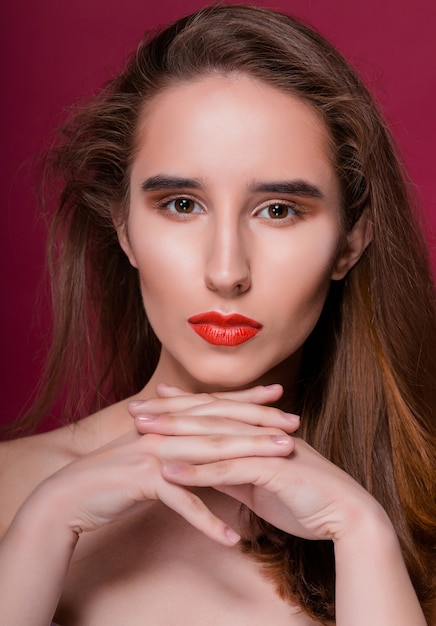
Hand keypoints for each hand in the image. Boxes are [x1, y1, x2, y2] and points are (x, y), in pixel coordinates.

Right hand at [28, 385, 297, 545]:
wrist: (71, 493)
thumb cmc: (114, 474)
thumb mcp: (150, 449)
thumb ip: (176, 440)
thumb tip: (202, 438)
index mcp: (169, 422)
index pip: (215, 406)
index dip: (247, 399)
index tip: (279, 395)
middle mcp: (165, 430)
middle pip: (220, 425)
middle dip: (260, 424)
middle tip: (294, 426)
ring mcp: (155, 453)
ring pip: (210, 455)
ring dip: (249, 459)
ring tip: (283, 462)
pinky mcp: (144, 481)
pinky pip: (182, 502)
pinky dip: (206, 520)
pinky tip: (231, 538)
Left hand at [130, 384, 384, 542]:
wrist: (346, 514)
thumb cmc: (307, 499)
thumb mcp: (263, 484)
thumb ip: (236, 473)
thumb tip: (209, 471)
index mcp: (258, 431)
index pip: (215, 412)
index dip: (184, 404)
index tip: (156, 398)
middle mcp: (259, 432)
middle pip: (208, 417)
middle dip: (169, 412)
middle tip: (136, 408)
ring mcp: (265, 448)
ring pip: (213, 438)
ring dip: (175, 435)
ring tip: (142, 432)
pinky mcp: (270, 471)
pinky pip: (227, 470)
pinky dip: (196, 471)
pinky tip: (168, 472)